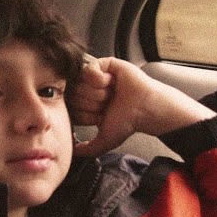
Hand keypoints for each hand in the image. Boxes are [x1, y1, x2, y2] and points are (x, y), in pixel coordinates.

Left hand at [69, 58, 214, 156]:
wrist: (145, 109)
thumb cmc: (129, 122)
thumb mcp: (105, 140)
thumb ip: (88, 149)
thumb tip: (73, 152)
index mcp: (88, 106)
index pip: (71, 109)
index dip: (87, 115)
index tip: (102, 117)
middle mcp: (90, 90)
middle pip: (74, 96)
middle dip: (93, 104)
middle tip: (109, 104)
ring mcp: (96, 76)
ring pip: (80, 83)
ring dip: (98, 92)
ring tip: (113, 93)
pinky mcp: (104, 64)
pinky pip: (88, 69)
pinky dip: (100, 79)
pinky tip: (112, 82)